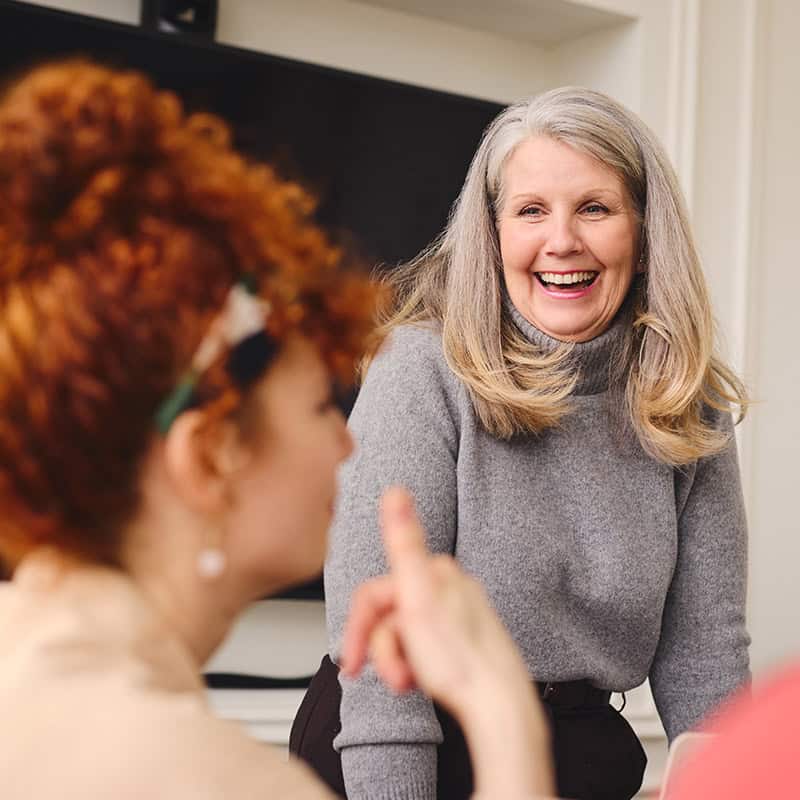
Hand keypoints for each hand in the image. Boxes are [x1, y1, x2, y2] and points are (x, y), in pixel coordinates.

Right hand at [340, 486, 555, 797]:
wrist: (499, 708)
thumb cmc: (461, 662)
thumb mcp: (419, 599)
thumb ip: (404, 542)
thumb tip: (396, 490)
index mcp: (437, 573)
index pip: (375, 593)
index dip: (358, 629)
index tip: (352, 662)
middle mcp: (449, 589)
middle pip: (389, 616)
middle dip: (384, 651)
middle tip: (395, 679)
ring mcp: (457, 617)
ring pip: (404, 635)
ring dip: (398, 663)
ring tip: (411, 683)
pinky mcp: (462, 643)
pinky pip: (423, 650)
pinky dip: (415, 667)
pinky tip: (425, 681)